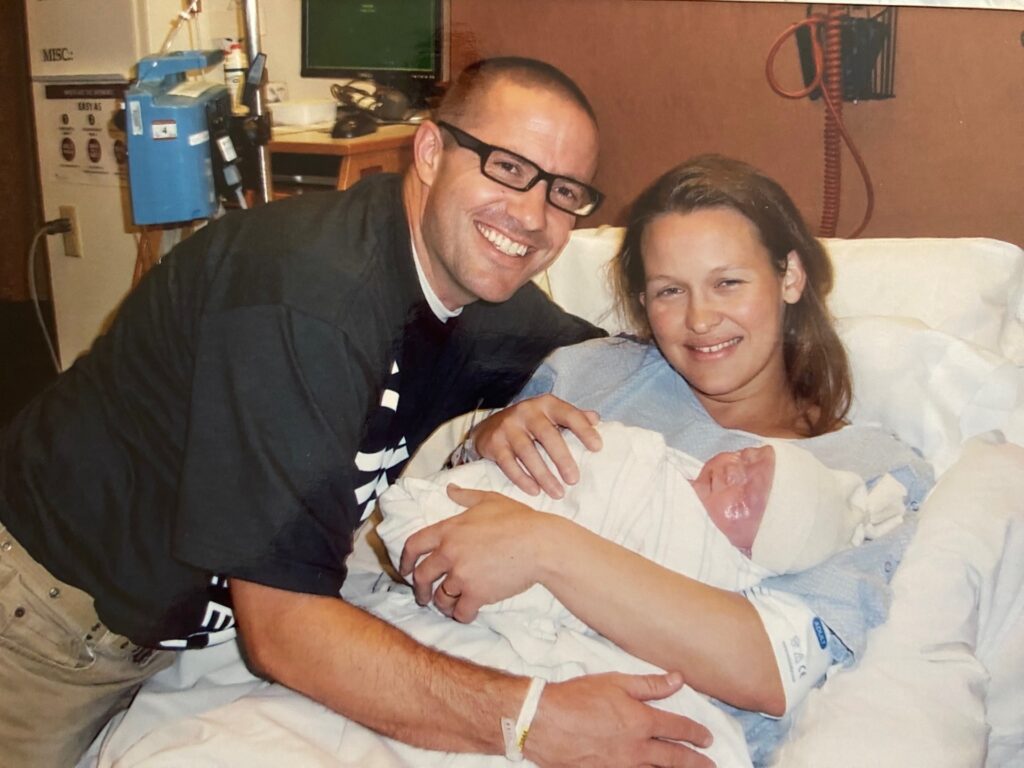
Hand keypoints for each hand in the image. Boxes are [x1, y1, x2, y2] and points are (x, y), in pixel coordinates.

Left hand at [399, 486, 554, 621]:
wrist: (538, 543)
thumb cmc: (518, 519)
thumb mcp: (489, 500)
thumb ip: (465, 496)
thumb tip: (450, 489)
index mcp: (448, 530)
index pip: (413, 546)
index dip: (405, 560)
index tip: (405, 570)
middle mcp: (449, 553)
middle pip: (422, 577)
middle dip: (420, 590)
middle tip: (424, 596)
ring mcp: (461, 575)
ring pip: (441, 598)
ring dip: (443, 604)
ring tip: (449, 606)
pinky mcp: (476, 594)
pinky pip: (460, 612)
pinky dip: (461, 615)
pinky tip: (467, 612)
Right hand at [473, 395, 601, 498]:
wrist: (488, 428)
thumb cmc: (529, 423)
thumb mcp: (550, 414)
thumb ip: (572, 416)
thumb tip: (596, 419)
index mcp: (546, 404)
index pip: (568, 414)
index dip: (583, 430)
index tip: (597, 448)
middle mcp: (526, 412)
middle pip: (546, 435)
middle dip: (561, 458)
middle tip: (574, 480)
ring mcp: (508, 427)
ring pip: (527, 452)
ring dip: (543, 475)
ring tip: (558, 492)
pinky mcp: (494, 443)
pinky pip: (508, 464)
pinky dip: (522, 479)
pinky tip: (535, 491)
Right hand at [527, 672, 714, 767]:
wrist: (542, 722)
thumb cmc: (576, 698)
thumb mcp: (615, 682)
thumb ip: (649, 684)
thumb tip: (677, 680)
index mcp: (641, 722)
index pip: (678, 728)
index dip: (696, 733)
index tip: (707, 738)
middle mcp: (636, 749)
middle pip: (675, 759)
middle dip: (696, 762)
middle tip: (711, 766)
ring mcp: (620, 767)